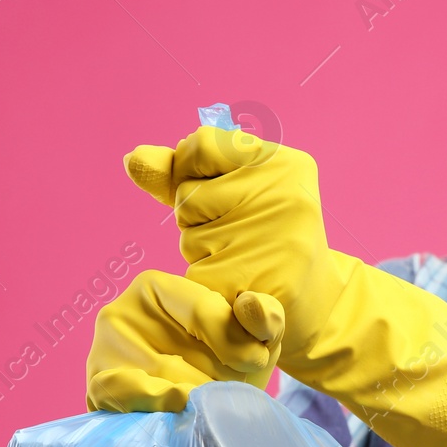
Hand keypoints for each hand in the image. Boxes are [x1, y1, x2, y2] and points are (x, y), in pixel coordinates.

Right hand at [85, 268, 283, 412]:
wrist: (207, 399)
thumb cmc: (233, 358)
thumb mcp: (258, 335)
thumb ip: (267, 316)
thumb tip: (250, 306)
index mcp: (156, 288)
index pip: (201, 311)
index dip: (236, 344)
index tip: (257, 363)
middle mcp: (120, 314)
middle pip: (177, 358)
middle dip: (216, 382)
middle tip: (235, 393)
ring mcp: (103, 354)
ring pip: (157, 386)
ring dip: (196, 404)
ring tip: (215, 408)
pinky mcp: (98, 390)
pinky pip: (123, 400)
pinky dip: (159, 409)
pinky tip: (181, 412)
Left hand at [124, 126, 341, 364]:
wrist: (313, 301)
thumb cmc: (266, 235)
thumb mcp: (235, 190)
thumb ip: (181, 172)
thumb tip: (132, 160)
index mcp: (284, 162)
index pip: (201, 144)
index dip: (189, 167)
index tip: (210, 183)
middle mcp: (284, 195)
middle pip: (188, 194)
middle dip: (197, 216)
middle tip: (239, 231)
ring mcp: (273, 240)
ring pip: (189, 236)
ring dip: (202, 251)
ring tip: (243, 258)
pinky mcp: (256, 282)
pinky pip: (196, 273)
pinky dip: (208, 283)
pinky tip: (238, 286)